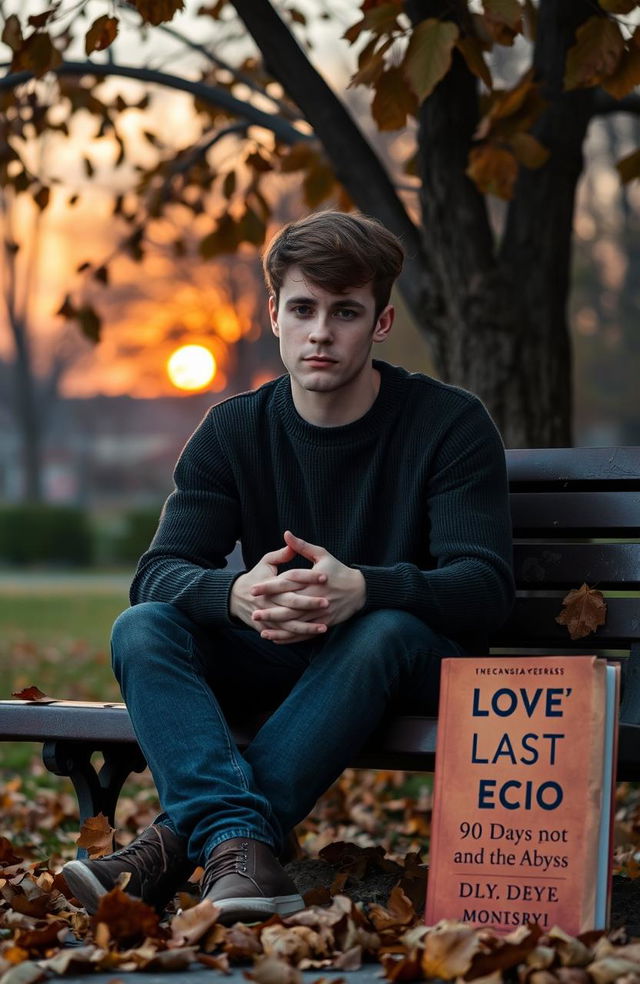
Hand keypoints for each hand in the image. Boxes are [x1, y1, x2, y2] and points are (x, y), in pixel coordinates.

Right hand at [229, 542, 328, 640]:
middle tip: (326, 603)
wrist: (235, 597)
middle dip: (309, 603)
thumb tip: (292, 541)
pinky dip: (297, 636)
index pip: (291, 578)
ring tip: (324, 627)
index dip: (308, 576)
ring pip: (289, 623)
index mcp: (271, 581)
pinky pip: (284, 634)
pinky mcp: (267, 627)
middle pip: (291, 602)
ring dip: (307, 627)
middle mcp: (269, 599)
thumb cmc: (256, 576)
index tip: (325, 576)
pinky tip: (312, 636)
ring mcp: (267, 615)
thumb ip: (281, 554)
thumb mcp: (266, 562)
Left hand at [250, 531, 365, 642]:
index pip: (287, 583)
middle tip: (253, 614)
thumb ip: (302, 546)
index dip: (269, 586)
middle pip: (289, 606)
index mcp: (312, 580)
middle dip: (271, 611)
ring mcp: (320, 612)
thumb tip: (286, 534)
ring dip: (278, 627)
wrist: (360, 589)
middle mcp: (315, 597)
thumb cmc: (338, 570)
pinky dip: (290, 638)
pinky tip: (277, 639)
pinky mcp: (324, 623)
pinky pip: (305, 633)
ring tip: (261, 629)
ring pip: (296, 622)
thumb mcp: (322, 554)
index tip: (253, 588)